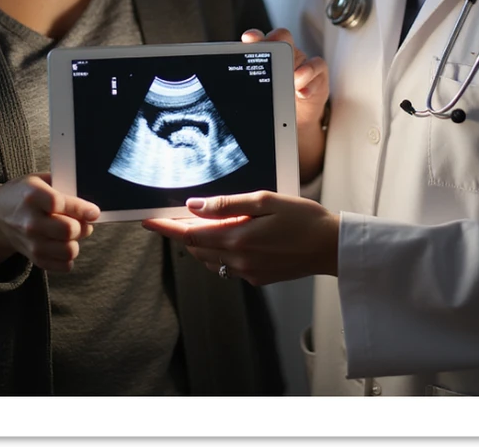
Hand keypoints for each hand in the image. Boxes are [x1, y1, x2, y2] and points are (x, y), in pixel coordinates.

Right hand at [0, 174, 99, 272]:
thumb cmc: (25, 193)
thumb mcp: (40, 180)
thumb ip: (64, 185)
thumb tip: (89, 199)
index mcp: (33, 196)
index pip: (59, 204)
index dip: (80, 208)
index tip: (94, 212)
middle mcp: (30, 221)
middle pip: (68, 230)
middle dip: (83, 225)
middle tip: (84, 221)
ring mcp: (31, 242)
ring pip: (68, 250)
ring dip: (77, 241)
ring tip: (74, 233)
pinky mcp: (34, 257)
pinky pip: (62, 265)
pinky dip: (70, 258)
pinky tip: (66, 245)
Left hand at [142, 191, 338, 285]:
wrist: (331, 246)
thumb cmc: (303, 219)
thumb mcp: (265, 200)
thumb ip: (227, 204)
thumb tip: (195, 206)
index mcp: (237, 239)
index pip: (190, 234)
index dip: (166, 227)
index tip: (147, 220)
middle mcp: (238, 261)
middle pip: (196, 248)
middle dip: (182, 232)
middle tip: (176, 214)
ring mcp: (248, 273)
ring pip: (210, 260)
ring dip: (200, 243)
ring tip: (202, 223)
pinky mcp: (258, 278)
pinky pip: (227, 267)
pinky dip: (219, 252)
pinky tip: (230, 237)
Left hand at [242, 27, 328, 182]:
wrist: (292, 119)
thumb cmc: (272, 101)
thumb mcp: (257, 94)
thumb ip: (244, 87)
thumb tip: (220, 92)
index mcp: (266, 56)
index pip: (259, 39)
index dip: (255, 36)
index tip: (248, 39)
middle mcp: (284, 54)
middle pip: (282, 37)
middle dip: (278, 41)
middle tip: (275, 51)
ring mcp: (301, 62)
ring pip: (301, 53)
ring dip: (297, 66)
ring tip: (293, 80)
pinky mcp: (317, 73)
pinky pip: (317, 68)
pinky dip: (310, 79)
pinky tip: (302, 92)